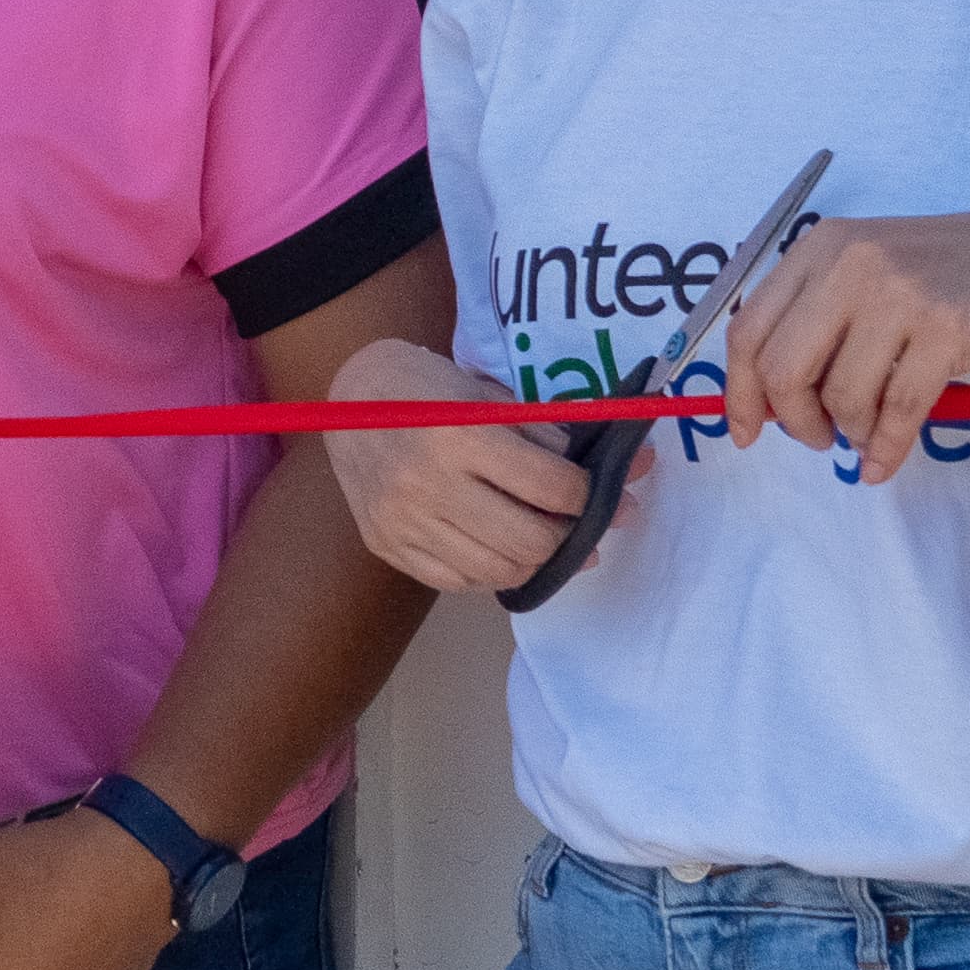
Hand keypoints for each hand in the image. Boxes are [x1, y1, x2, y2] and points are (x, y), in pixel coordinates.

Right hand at [318, 332, 589, 591]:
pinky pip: (458, 581)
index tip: (606, 493)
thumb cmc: (427, 388)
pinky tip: (503, 550)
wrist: (348, 398)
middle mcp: (429, 483)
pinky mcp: (386, 545)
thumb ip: (546, 435)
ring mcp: (403, 521)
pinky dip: (492, 571)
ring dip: (537, 561)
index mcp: (461, 435)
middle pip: (530, 541)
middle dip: (572, 536)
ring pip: (498, 571)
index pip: (551, 486)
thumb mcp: (489, 394)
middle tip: (586, 525)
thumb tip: (621, 467)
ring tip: (550, 541)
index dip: (591, 495)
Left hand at [728, 211, 969, 469]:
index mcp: (822, 246)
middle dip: (794, 420)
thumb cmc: (955, 279)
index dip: (738, 391)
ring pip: (842, 395)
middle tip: (818, 439)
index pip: (748, 328)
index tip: (745, 433)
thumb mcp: (873, 275)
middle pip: (784, 368)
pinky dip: (885, 447)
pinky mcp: (948, 326)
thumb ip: (818, 319)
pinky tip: (885, 462)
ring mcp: (902, 291)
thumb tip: (763, 399)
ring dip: (850, 433)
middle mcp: (853, 260)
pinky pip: (897, 409)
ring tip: (867, 435)